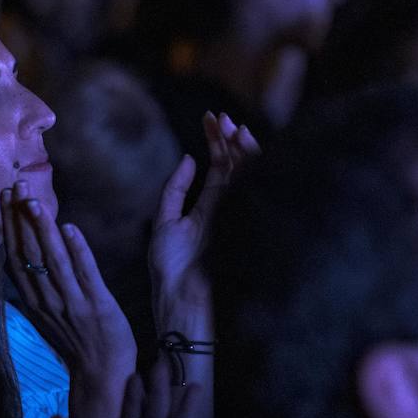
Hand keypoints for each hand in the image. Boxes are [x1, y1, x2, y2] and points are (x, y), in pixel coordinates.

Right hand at [2, 179, 136, 417]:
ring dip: (42, 229)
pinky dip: (77, 250)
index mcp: (35, 300)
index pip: (16, 256)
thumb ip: (37, 286)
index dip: (9, 225)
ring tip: (35, 201)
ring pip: (53, 260)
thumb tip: (25, 257)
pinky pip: (85, 274)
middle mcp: (48, 300)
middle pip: (29, 253)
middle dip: (20, 218)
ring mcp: (72, 303)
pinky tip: (70, 227)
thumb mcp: (49, 315)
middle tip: (16, 185)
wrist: (102, 376)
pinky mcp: (97, 306)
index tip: (5, 196)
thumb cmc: (78, 342)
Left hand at [150, 111, 259, 315]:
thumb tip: (188, 157)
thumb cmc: (170, 269)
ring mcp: (238, 214)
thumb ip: (175, 189)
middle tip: (221, 117)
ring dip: (242, 145)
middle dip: (230, 138)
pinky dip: (250, 161)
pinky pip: (251, 184)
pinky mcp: (244, 219)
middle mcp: (229, 208)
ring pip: (247, 172)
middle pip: (237, 165)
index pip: (221, 167)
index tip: (209, 118)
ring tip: (233, 124)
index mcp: (211, 208)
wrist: (181, 300)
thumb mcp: (166, 222)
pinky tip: (242, 140)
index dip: (216, 142)